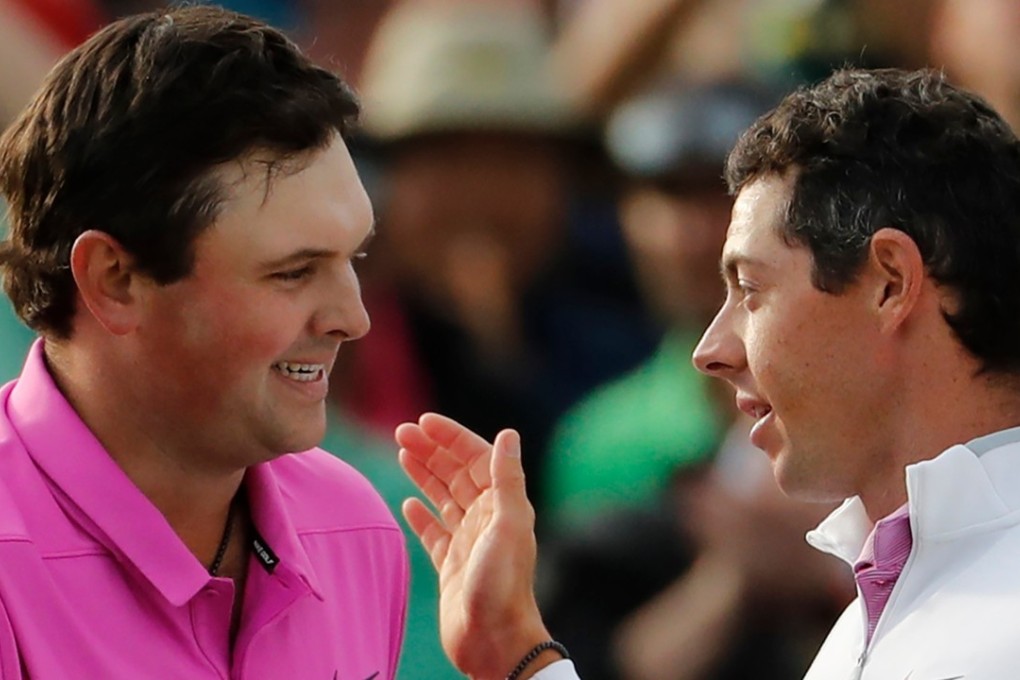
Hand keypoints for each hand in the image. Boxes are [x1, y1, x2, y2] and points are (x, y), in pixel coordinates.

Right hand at [396, 414, 552, 678]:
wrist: (493, 641)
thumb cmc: (502, 585)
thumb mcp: (508, 525)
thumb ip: (507, 479)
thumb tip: (509, 434)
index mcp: (502, 505)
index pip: (475, 458)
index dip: (451, 437)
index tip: (423, 421)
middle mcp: (486, 519)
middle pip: (456, 473)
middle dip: (432, 450)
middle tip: (402, 431)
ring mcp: (467, 541)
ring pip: (443, 497)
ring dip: (424, 473)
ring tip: (402, 452)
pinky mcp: (450, 565)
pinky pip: (433, 531)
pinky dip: (421, 514)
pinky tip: (408, 502)